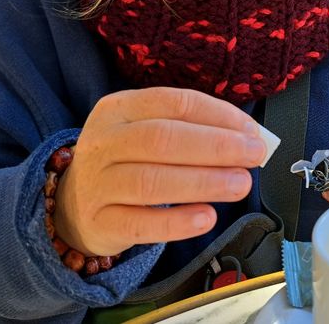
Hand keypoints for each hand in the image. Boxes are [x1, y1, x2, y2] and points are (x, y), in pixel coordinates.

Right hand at [52, 87, 266, 256]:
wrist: (74, 205)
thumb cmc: (127, 161)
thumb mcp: (148, 133)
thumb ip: (193, 131)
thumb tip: (248, 138)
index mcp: (118, 108)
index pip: (174, 103)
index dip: (217, 115)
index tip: (251, 131)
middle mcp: (103, 141)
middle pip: (162, 139)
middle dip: (216, 146)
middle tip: (254, 156)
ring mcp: (96, 183)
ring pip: (152, 180)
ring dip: (204, 182)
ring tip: (240, 184)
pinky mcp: (99, 223)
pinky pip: (140, 224)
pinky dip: (177, 221)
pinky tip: (206, 217)